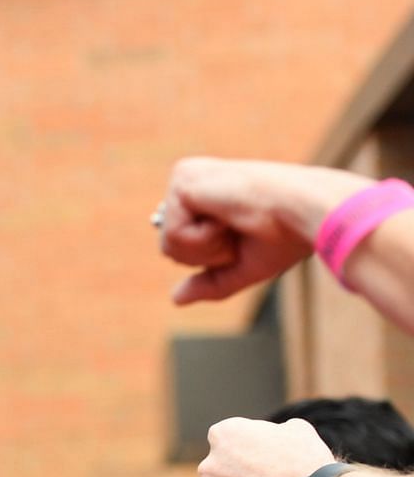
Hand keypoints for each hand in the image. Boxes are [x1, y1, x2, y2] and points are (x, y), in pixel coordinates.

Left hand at [159, 158, 356, 305]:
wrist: (307, 212)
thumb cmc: (286, 236)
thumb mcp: (243, 266)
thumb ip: (209, 281)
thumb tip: (175, 299)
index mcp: (205, 198)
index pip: (180, 244)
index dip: (212, 255)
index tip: (243, 235)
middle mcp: (190, 182)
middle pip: (168, 247)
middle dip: (206, 255)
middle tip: (240, 231)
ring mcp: (184, 177)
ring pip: (168, 243)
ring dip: (207, 247)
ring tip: (235, 223)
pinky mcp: (182, 178)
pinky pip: (174, 234)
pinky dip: (204, 238)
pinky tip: (227, 217)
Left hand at [197, 417, 332, 476]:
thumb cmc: (308, 462)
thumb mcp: (296, 430)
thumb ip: (274, 430)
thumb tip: (276, 435)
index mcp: (224, 436)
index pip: (227, 439)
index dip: (247, 448)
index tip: (264, 457)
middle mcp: (210, 467)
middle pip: (221, 471)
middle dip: (241, 476)